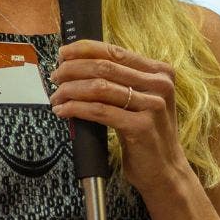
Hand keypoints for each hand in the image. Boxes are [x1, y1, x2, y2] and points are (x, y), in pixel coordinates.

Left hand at [49, 40, 192, 194]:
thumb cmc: (145, 133)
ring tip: (56, 97)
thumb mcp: (139, 100)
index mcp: (159, 72)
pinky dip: (76, 108)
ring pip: (99, 87)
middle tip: (55, 77)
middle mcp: (160, 85)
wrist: (165, 169)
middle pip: (104, 67)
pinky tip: (64, 111)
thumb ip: (120, 81)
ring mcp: (152, 106)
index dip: (83, 50)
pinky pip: (99, 111)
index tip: (62, 54)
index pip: (115, 51)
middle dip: (72, 70)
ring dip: (70, 90)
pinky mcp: (141, 127)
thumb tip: (78, 64)